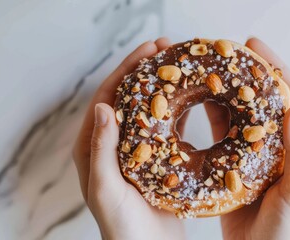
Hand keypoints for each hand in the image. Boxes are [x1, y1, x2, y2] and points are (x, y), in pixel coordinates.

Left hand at [72, 38, 185, 239]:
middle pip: (131, 97)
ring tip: (183, 65)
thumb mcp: (106, 190)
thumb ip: (101, 151)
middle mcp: (115, 144)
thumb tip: (103, 106)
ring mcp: (138, 150)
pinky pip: (169, 127)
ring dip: (166, 86)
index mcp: (95, 147)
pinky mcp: (159, 158)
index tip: (149, 49)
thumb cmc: (121, 229)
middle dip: (149, 70)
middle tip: (170, 48)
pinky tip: (195, 99)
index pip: (109, 98)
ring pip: (151, 108)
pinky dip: (180, 110)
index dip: (127, 70)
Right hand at [205, 38, 289, 239]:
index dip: (276, 71)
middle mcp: (281, 146)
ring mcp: (256, 154)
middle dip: (249, 74)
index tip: (255, 48)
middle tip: (230, 52)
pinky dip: (215, 117)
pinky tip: (202, 103)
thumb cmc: (289, 232)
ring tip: (212, 71)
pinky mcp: (236, 164)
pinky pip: (225, 134)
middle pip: (265, 101)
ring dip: (229, 93)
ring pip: (243, 115)